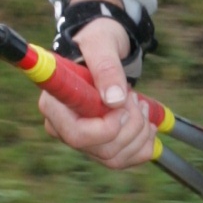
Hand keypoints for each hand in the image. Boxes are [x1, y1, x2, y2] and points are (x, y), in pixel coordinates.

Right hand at [38, 5, 159, 169]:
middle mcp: (63, 127)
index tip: (123, 103)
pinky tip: (147, 125)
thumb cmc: (97, 42)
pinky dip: (143, 146)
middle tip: (135, 98)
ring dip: (139, 135)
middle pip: (100, 149)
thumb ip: (106, 67)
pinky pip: (123, 160)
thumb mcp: (101, 44)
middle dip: (130, 127)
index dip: (106, 128)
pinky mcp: (99, 145)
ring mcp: (82, 140)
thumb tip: (115, 99)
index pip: (76, 135)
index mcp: (55, 104)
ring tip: (142, 106)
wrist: (105, 48)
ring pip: (114, 158)